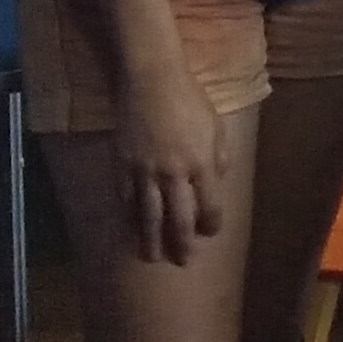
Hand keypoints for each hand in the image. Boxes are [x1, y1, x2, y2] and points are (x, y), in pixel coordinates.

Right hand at [115, 66, 230, 265]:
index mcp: (202, 163)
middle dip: (182, 244)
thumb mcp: (216, 126)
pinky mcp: (123, 166)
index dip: (211, 224)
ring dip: (151, 241)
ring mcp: (146, 171)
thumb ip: (219, 157)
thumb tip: (217, 183)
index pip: (209, 207)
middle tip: (182, 262)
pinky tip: (131, 230)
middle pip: (178, 220)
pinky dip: (129, 219)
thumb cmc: (189, 99)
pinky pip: (127, 200)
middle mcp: (174, 173)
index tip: (209, 233)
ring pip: (148, 217)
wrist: (151, 79)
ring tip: (153, 258)